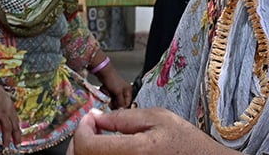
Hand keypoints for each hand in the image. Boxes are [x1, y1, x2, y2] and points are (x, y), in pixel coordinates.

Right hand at [0, 76, 19, 151]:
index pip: (15, 124)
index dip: (17, 134)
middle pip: (7, 128)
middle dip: (8, 139)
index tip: (18, 143)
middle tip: (7, 147)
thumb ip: (10, 110)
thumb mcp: (7, 100)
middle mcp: (3, 111)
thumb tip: (13, 120)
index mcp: (10, 109)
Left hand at [69, 108, 231, 154]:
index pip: (87, 145)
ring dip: (87, 151)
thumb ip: (124, 118)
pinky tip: (108, 150)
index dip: (82, 128)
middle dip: (81, 140)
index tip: (90, 117)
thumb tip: (97, 117)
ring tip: (98, 138)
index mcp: (135, 152)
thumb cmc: (186, 143)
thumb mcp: (159, 118)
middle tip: (91, 127)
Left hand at [95, 64, 132, 108]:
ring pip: (115, 101)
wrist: (103, 73)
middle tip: (110, 103)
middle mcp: (124, 91)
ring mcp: (118, 91)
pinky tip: (106, 93)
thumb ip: (121, 102)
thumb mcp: (118, 92)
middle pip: (121, 103)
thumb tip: (122, 110)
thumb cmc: (112, 79)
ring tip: (107, 96)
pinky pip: (110, 98)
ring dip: (110, 100)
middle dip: (115, 104)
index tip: (117, 110)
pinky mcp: (112, 91)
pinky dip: (108, 98)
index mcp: (129, 91)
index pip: (128, 103)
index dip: (122, 107)